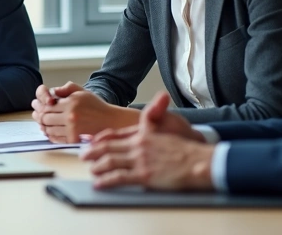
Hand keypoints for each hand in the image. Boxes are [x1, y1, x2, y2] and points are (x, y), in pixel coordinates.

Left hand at [31, 82, 137, 143]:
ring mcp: (72, 129)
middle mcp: (70, 116)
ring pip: (49, 129)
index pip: (48, 106)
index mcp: (71, 103)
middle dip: (40, 117)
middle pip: (46, 118)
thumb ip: (67, 88)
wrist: (109, 121)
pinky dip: (50, 135)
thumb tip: (52, 91)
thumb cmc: (96, 106)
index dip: (41, 107)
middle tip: (38, 116)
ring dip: (44, 127)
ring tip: (43, 124)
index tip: (39, 106)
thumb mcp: (82, 92)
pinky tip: (50, 131)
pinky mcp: (74, 140)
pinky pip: (56, 138)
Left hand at [80, 92, 214, 190]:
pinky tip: (99, 184)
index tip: (91, 141)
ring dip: (97, 165)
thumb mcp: (168, 126)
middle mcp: (138, 145)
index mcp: (143, 134)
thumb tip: (158, 97)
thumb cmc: (186, 148)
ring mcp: (140, 160)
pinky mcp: (143, 175)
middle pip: (108, 147)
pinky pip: (119, 178)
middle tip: (82, 155)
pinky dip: (106, 180)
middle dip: (92, 151)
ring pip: (110, 161)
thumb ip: (154, 117)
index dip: (101, 138)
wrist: (199, 161)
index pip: (116, 134)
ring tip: (90, 169)